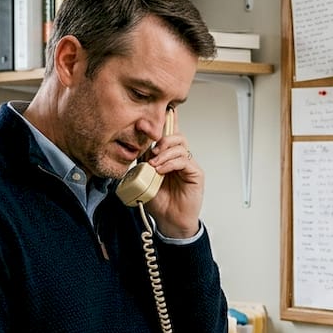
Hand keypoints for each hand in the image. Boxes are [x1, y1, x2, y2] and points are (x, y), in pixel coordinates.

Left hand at [142, 112, 202, 238]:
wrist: (169, 221)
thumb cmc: (159, 202)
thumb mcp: (144, 178)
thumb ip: (143, 162)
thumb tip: (137, 147)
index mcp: (167, 157)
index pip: (168, 134)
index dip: (167, 121)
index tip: (162, 110)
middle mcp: (179, 158)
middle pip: (176, 135)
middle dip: (162, 138)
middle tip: (152, 149)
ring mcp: (188, 165)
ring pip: (180, 145)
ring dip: (164, 152)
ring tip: (154, 164)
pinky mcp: (195, 173)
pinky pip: (184, 160)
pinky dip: (170, 163)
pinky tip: (161, 170)